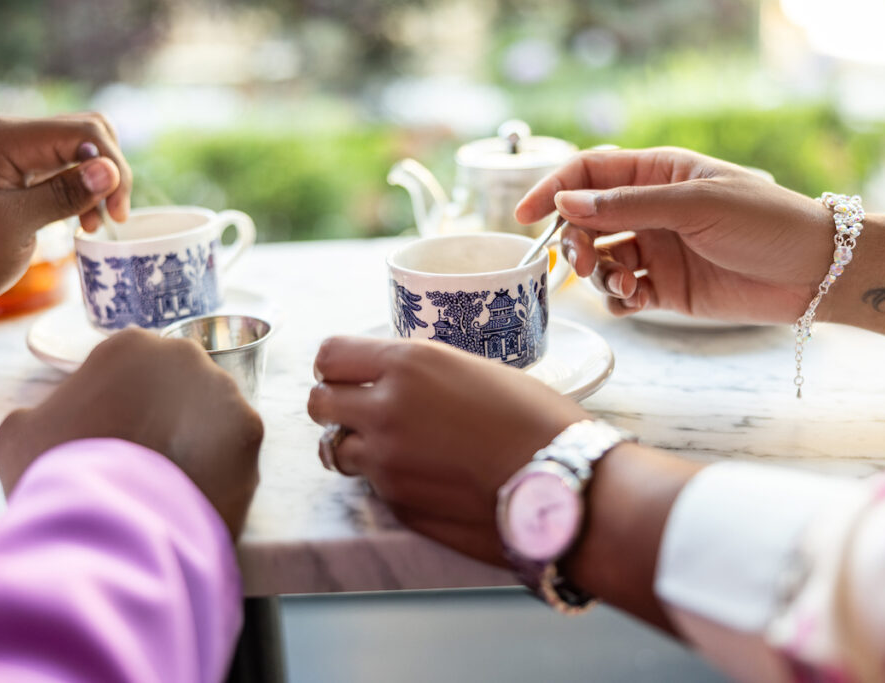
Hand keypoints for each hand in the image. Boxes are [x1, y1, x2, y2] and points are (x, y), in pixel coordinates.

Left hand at [0, 114, 132, 310]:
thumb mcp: (16, 225)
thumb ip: (64, 194)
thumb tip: (111, 171)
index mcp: (4, 140)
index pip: (82, 132)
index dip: (112, 166)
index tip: (118, 213)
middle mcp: (12, 135)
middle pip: (87, 131)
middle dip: (111, 171)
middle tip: (115, 215)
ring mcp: (17, 151)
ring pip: (82, 148)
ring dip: (101, 182)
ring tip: (96, 224)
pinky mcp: (23, 169)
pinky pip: (68, 166)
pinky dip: (86, 190)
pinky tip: (84, 220)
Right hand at [0, 329, 262, 537]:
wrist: (110, 521)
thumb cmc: (58, 470)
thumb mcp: (20, 434)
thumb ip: (41, 416)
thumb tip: (53, 425)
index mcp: (130, 345)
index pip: (127, 373)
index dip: (115, 411)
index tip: (108, 444)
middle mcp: (185, 356)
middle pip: (175, 390)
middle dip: (162, 422)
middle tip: (142, 465)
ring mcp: (223, 391)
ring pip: (208, 417)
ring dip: (194, 444)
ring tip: (169, 486)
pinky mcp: (250, 432)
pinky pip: (233, 449)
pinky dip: (218, 471)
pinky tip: (194, 496)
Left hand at [307, 337, 589, 564]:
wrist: (565, 484)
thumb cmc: (537, 420)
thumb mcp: (472, 369)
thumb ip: (420, 373)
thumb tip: (392, 381)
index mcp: (408, 364)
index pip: (330, 355)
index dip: (336, 366)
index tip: (347, 373)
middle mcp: (385, 410)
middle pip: (319, 403)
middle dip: (334, 406)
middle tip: (360, 411)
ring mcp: (386, 462)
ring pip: (334, 449)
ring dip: (353, 446)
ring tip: (391, 447)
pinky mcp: (396, 504)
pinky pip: (371, 486)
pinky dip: (386, 480)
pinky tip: (425, 477)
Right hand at [516, 147, 834, 323]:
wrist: (812, 274)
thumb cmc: (765, 223)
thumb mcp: (695, 204)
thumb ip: (628, 204)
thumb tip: (567, 202)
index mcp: (657, 174)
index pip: (589, 173)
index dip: (553, 190)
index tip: (525, 216)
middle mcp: (649, 210)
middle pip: (585, 221)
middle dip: (573, 242)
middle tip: (577, 262)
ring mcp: (655, 250)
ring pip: (599, 260)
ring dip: (599, 275)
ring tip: (628, 285)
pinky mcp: (664, 288)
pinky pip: (621, 293)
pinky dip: (618, 300)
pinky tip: (634, 301)